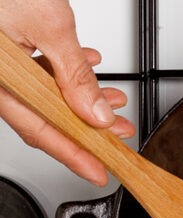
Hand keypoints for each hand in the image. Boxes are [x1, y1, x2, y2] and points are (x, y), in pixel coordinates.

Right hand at [0, 0, 134, 185]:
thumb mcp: (49, 26)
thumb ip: (75, 73)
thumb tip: (96, 113)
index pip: (39, 130)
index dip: (73, 156)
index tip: (98, 172)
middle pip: (45, 115)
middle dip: (87, 128)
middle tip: (117, 138)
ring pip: (44, 92)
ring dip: (82, 98)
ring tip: (114, 102)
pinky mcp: (4, 46)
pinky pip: (35, 68)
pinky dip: (64, 71)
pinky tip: (88, 67)